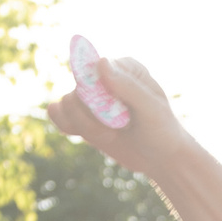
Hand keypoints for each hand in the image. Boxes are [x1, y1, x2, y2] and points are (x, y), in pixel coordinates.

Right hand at [47, 54, 195, 176]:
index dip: (94, 93)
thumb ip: (127, 86)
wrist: (161, 159)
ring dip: (84, 125)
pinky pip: (59, 115)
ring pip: (66, 105)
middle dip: (91, 115)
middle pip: (76, 89)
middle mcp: (105, 77)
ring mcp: (92, 97)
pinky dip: (67, 126)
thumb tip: (100, 62)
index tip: (111, 112)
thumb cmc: (163, 131)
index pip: (92, 68)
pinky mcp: (83, 116)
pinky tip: (87, 135)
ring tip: (109, 136)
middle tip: (114, 129)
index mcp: (124, 67)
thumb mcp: (152, 110)